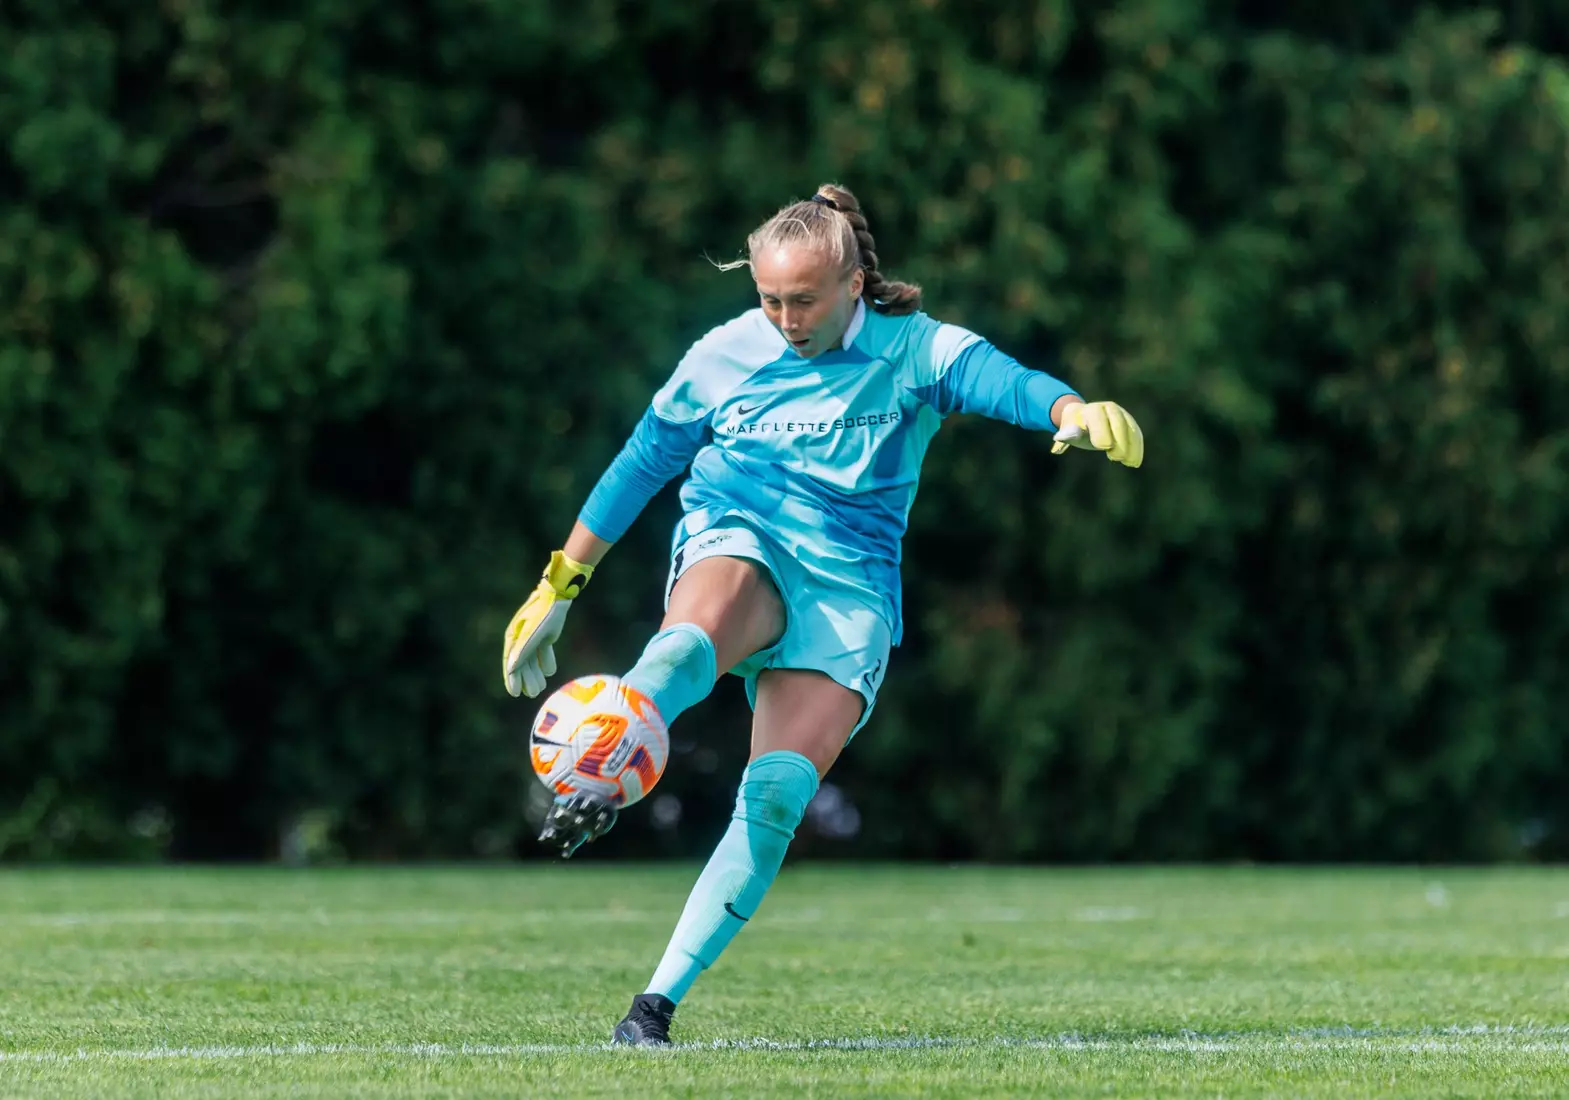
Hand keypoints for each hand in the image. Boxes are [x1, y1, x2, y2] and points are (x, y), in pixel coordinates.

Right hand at [502, 550, 593, 697]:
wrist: (558, 597)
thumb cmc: (543, 614)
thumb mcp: (533, 633)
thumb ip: (523, 650)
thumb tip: (511, 668)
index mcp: (514, 637)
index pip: (511, 663)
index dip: (512, 679)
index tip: (515, 693)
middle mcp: (521, 638)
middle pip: (522, 664)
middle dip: (526, 679)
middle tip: (532, 694)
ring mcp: (533, 637)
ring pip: (532, 660)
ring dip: (535, 673)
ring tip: (540, 688)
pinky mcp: (545, 636)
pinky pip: (543, 653)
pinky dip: (546, 662)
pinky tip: (549, 672)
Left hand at [1051, 401, 1143, 467]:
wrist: (1083, 418)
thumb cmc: (1074, 427)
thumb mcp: (1068, 431)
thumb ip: (1068, 434)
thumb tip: (1060, 437)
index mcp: (1090, 409)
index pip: (1097, 417)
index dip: (1101, 430)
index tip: (1103, 447)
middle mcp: (1108, 407)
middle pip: (1117, 421)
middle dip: (1119, 440)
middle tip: (1116, 458)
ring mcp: (1121, 414)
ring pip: (1130, 428)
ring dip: (1132, 446)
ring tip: (1129, 463)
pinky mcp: (1129, 422)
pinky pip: (1136, 433)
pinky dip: (1137, 447)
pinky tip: (1135, 462)